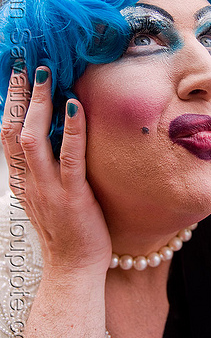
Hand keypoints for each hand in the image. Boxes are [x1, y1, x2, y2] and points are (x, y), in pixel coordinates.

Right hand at [1, 66, 111, 275]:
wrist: (73, 270)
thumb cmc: (66, 231)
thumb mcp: (48, 197)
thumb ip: (45, 171)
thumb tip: (55, 140)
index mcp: (23, 181)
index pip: (8, 137)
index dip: (10, 107)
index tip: (16, 80)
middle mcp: (29, 182)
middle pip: (12, 132)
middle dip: (17, 98)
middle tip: (26, 67)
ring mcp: (48, 189)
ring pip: (33, 140)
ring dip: (38, 105)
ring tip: (45, 77)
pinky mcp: (72, 196)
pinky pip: (70, 158)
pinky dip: (71, 130)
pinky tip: (74, 106)